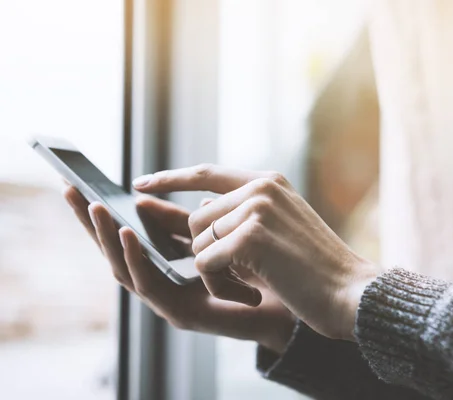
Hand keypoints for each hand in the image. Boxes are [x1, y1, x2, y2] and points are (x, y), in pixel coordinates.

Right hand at [63, 186, 294, 353]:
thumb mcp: (219, 234)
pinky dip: (136, 259)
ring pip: (124, 269)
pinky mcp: (181, 312)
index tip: (83, 180)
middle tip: (69, 188)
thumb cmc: (260, 267)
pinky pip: (150, 284)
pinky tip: (128, 233)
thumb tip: (163, 192)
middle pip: (117, 251)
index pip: (129, 234)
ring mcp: (169, 299)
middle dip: (91, 221)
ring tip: (94, 207)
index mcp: (168, 262)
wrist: (294, 301)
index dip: (106, 211)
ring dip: (106, 238)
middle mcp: (163, 281)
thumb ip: (193, 219)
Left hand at [132, 165, 383, 340]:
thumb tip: (196, 210)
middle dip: (208, 253)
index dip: (169, 179)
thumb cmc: (315, 267)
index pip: (206, 175)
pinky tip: (251, 293)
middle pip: (196, 220)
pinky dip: (221, 285)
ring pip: (198, 243)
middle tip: (241, 277)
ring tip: (252, 284)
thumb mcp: (279, 228)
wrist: (350, 291)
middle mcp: (261, 187)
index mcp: (268, 182)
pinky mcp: (251, 236)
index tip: (140, 185)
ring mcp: (256, 209)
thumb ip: (241, 214)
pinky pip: (205, 263)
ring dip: (216, 272)